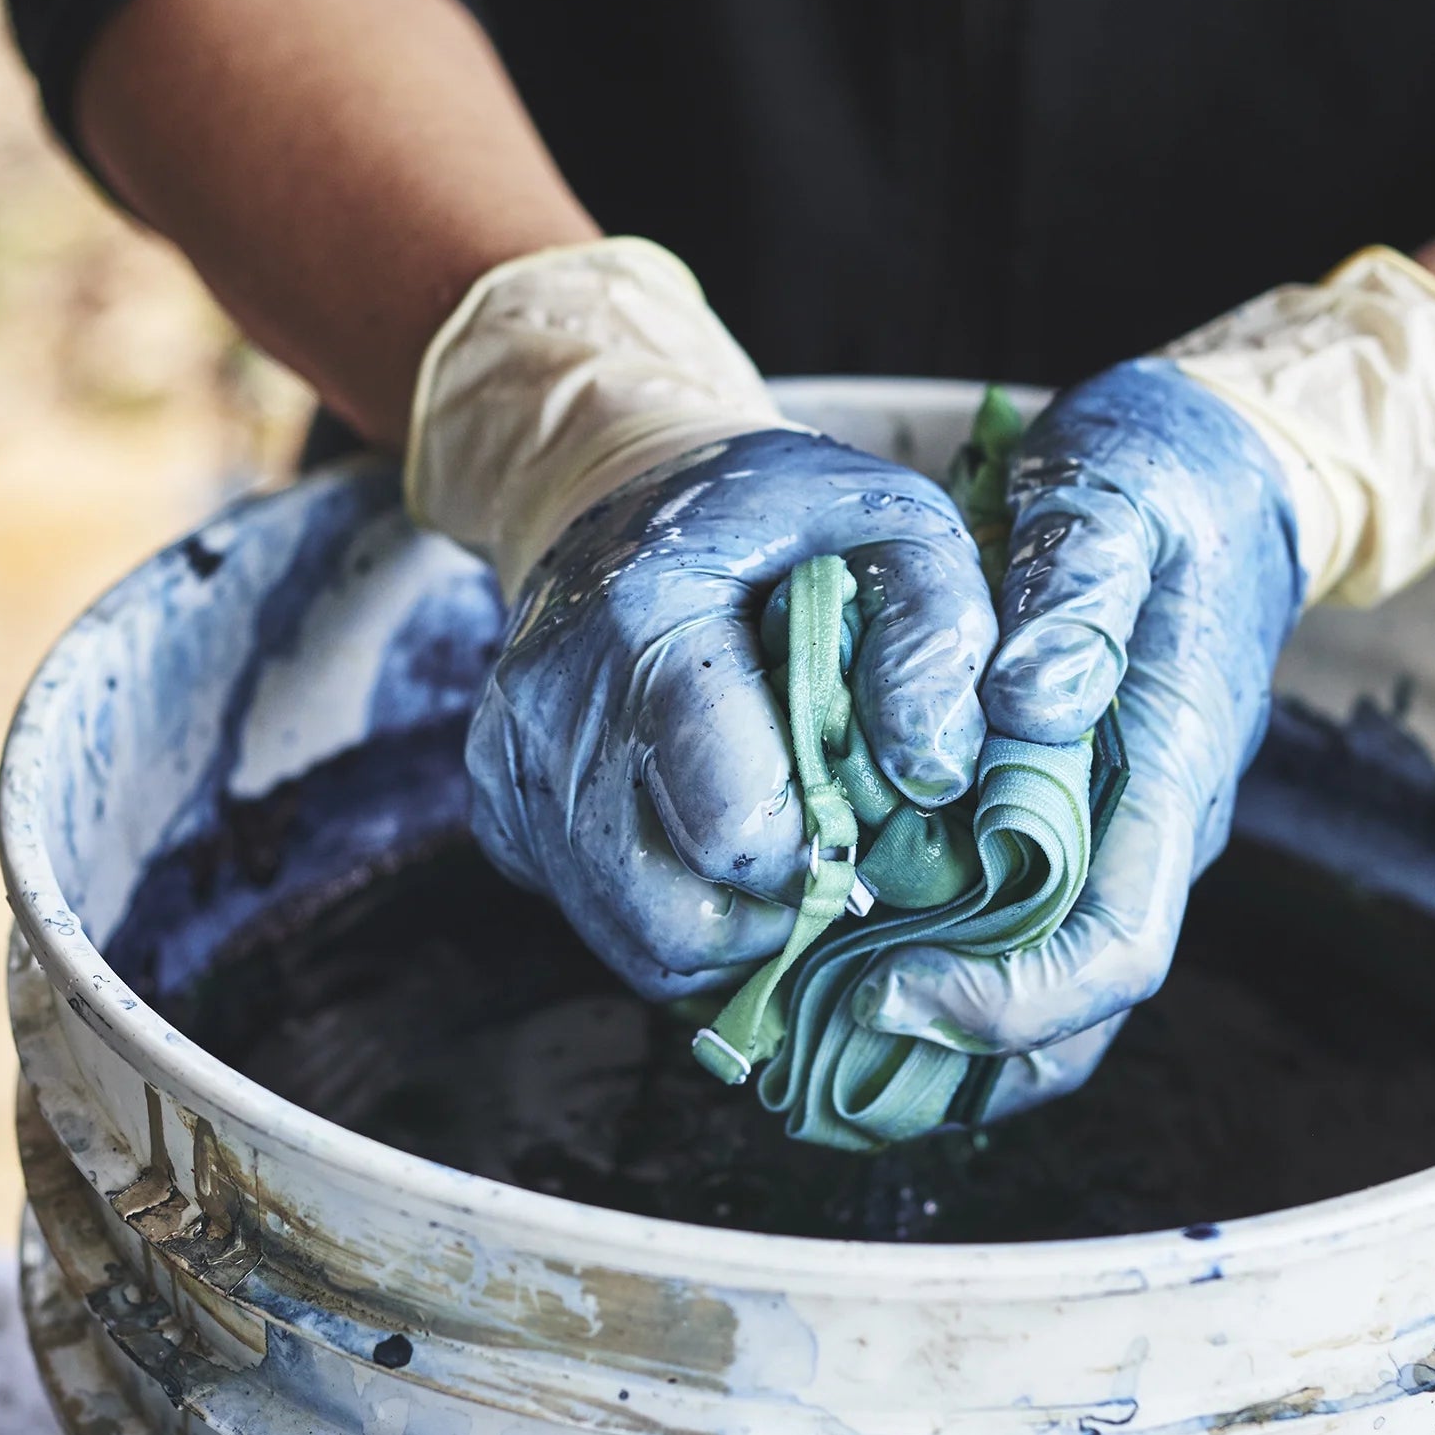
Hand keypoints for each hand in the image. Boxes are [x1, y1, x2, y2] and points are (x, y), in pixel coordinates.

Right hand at [466, 428, 998, 999]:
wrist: (621, 490)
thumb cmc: (775, 516)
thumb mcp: (888, 525)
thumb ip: (932, 638)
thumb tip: (937, 779)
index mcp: (644, 626)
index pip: (734, 829)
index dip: (824, 853)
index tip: (863, 816)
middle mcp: (551, 711)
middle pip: (679, 918)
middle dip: (781, 909)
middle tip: (828, 844)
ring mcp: (511, 771)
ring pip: (639, 944)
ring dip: (732, 924)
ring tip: (777, 838)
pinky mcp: (496, 813)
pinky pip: (605, 922)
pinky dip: (677, 905)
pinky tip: (709, 825)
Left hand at [854, 359, 1304, 1117]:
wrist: (1212, 473)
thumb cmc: (1161, 487)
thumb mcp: (1115, 501)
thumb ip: (1077, 595)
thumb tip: (1028, 704)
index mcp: (1166, 771)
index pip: (1111, 947)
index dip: (1006, 999)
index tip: (888, 986)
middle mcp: (1141, 827)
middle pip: (1070, 1011)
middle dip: (950, 1047)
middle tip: (815, 1038)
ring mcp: (1105, 827)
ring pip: (1033, 985)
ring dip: (932, 1027)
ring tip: (806, 1024)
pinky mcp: (1062, 811)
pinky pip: (1006, 923)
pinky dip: (932, 960)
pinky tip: (837, 956)